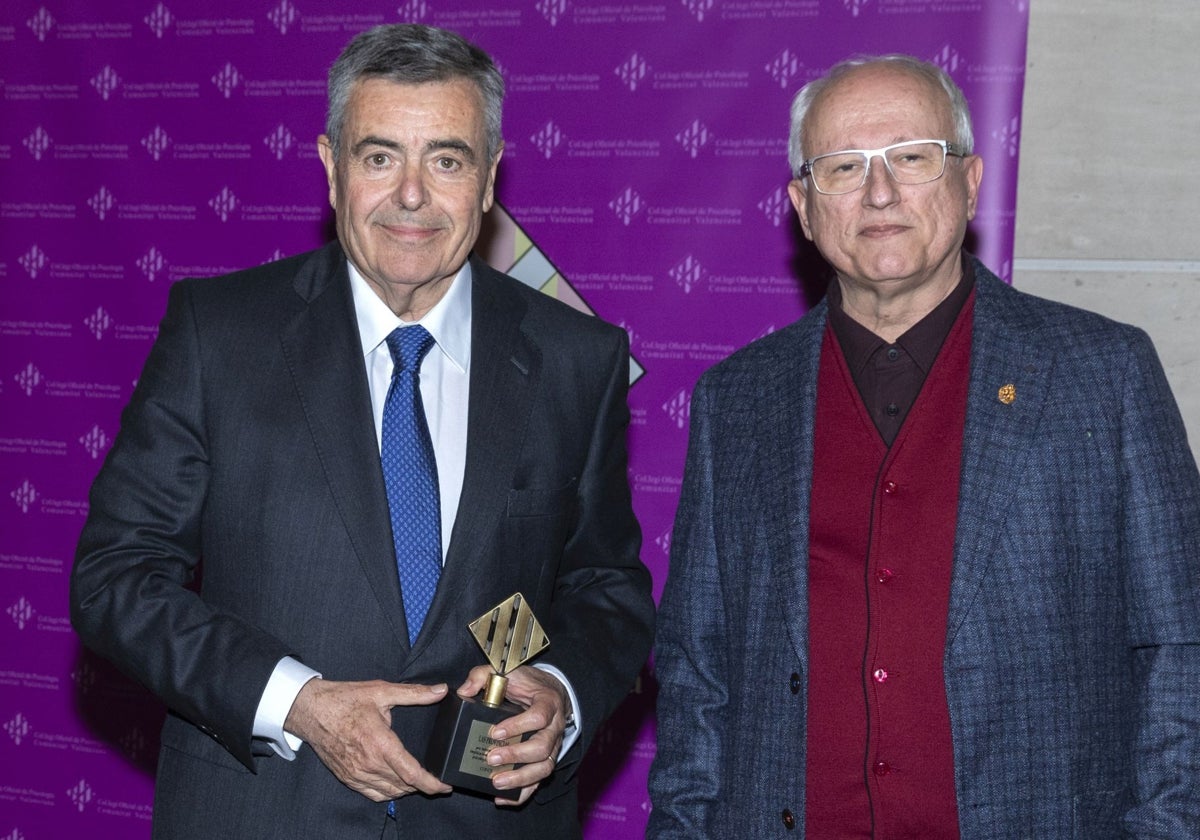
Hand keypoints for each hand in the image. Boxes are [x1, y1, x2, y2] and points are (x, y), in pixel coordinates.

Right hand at [284, 678, 452, 801]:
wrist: (312, 710)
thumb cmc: (345, 700)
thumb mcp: (381, 691)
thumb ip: (414, 693)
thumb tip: (441, 690)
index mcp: (380, 744)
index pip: (412, 774)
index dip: (432, 784)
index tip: (445, 785)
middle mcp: (369, 764)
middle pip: (404, 786)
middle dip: (423, 785)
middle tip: (436, 777)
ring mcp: (357, 774)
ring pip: (390, 793)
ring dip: (407, 790)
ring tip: (420, 781)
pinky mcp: (348, 778)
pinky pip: (373, 794)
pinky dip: (388, 793)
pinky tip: (396, 785)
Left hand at [456, 665, 571, 805]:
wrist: (551, 691)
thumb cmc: (528, 682)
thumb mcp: (508, 671)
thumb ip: (483, 675)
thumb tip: (464, 690)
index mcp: (548, 702)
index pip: (539, 717)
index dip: (518, 726)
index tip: (495, 732)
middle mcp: (555, 727)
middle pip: (542, 747)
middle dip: (516, 756)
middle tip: (491, 759)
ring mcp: (553, 745)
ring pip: (544, 768)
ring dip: (520, 778)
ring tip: (496, 783)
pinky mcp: (546, 759)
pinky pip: (539, 781)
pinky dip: (523, 793)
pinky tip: (502, 798)